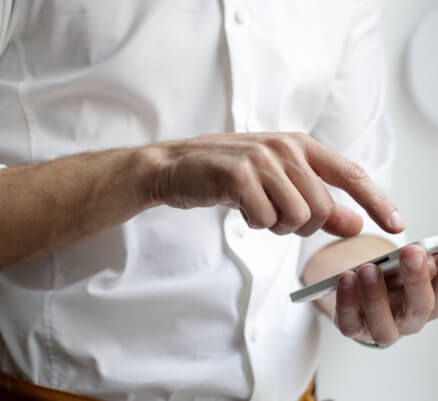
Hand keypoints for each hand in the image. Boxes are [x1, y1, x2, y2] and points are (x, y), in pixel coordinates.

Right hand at [151, 132, 404, 236]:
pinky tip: (239, 207)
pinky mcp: (238, 175)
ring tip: (256, 208)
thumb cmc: (230, 175)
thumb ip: (319, 203)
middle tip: (275, 214)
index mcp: (300, 145)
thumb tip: (356, 224)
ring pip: (296, 217)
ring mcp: (261, 160)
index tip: (395, 224)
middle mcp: (285, 148)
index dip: (376, 201)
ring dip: (276, 225)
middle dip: (302, 225)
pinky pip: (265, 219)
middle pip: (322, 208)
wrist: (178, 166)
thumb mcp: (279, 184)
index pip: (350, 174)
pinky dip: (254, 223)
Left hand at [335, 245, 437, 345]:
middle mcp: (408, 320)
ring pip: (383, 324)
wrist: (353, 289)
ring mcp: (380, 328)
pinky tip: (346, 277)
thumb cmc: (384, 276)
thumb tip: (422, 253)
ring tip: (369, 268)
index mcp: (426, 302)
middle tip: (412, 252)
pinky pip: (349, 321)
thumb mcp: (400, 265)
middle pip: (419, 307)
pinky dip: (346, 300)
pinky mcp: (352, 328)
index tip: (437, 254)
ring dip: (376, 296)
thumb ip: (412, 261)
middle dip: (417, 279)